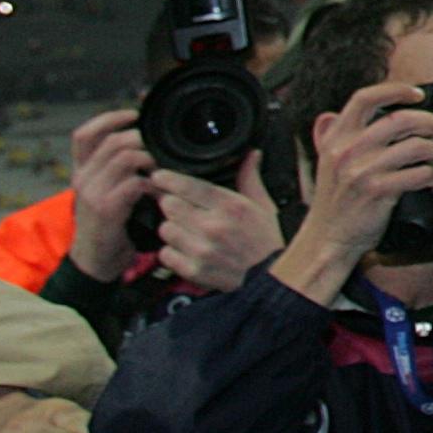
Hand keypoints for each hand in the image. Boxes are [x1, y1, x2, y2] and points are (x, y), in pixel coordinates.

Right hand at [65, 107, 153, 281]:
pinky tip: (160, 192)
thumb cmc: (111, 223)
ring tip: (162, 171)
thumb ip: (120, 169)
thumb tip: (147, 145)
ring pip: (126, 158)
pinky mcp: (105, 209)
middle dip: (142, 140)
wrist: (95, 261)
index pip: (84, 134)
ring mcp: (91, 193)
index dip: (109, 119)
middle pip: (112, 141)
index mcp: (82, 171)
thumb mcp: (108, 191)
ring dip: (151, 160)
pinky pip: (134, 184)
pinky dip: (153, 184)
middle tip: (159, 152)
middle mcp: (83, 178)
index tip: (134, 114)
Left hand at [146, 155, 282, 292]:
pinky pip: (165, 253)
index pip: (188, 186)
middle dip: (172, 203)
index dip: (168, 179)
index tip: (159, 176)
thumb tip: (251, 154)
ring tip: (186, 230)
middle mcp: (212, 226)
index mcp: (230, 206)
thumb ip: (251, 178)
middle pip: (169, 205)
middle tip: (181, 207)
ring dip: (172, 227)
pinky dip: (172, 251)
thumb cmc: (268, 240)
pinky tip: (186, 249)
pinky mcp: (194, 270)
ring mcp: (201, 250)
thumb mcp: (264, 205)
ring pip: (165, 228)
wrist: (273, 278)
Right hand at [272, 85, 432, 301]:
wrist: (326, 239)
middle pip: (402, 118)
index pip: (365, 98)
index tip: (417, 94)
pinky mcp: (379, 191)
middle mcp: (348, 150)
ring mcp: (363, 170)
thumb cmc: (334, 201)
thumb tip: (330, 113)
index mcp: (336, 138)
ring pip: (418, 146)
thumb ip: (330, 137)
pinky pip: (422, 173)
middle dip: (430, 123)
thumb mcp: (325, 162)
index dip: (396, 90)